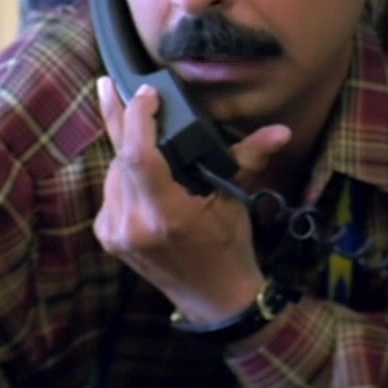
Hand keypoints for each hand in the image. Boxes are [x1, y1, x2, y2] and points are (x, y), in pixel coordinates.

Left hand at [93, 77, 291, 324]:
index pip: (137, 155)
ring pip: (112, 172)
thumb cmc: (228, 248)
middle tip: (121, 87)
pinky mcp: (107, 236)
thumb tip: (280, 130)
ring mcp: (115, 233)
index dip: (136, 118)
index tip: (146, 92)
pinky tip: (136, 166)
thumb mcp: (236, 201)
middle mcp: (134, 224)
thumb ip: (250, 158)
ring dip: (124, 149)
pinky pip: (110, 190)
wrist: (214, 300)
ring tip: (137, 126)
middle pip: (120, 158)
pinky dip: (123, 174)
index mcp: (166, 215)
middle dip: (124, 123)